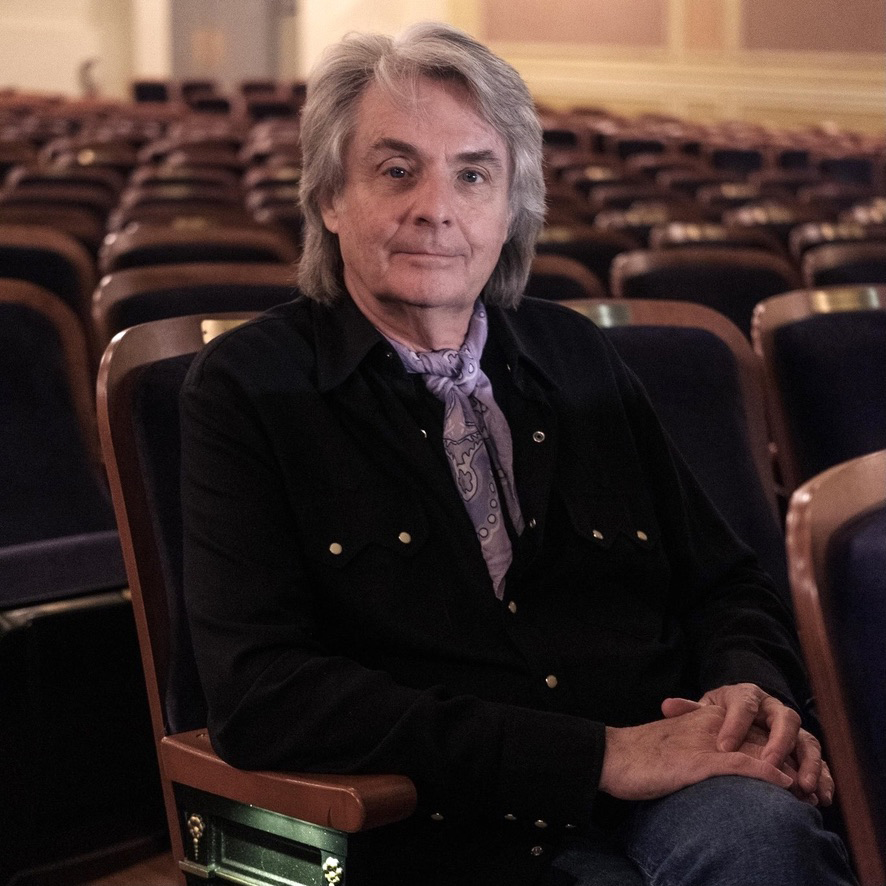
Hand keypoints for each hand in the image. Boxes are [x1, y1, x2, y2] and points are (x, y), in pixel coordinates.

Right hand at [599, 704, 793, 800]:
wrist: (611, 756)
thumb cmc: (639, 755)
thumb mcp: (676, 742)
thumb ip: (698, 741)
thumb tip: (721, 758)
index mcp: (704, 716)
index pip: (753, 725)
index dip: (778, 745)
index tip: (795, 770)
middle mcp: (709, 722)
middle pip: (764, 733)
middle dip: (791, 757)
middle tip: (809, 783)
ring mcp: (705, 740)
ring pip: (760, 747)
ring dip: (786, 768)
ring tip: (804, 789)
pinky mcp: (698, 760)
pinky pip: (741, 763)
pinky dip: (765, 772)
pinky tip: (782, 784)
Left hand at [661, 684, 833, 805]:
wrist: (742, 716)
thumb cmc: (721, 716)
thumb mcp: (707, 710)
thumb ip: (690, 710)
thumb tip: (667, 706)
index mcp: (748, 696)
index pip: (745, 705)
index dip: (735, 725)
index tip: (724, 747)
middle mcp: (775, 709)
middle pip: (785, 719)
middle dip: (779, 742)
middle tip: (770, 764)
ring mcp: (794, 730)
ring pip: (808, 740)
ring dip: (809, 763)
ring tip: (803, 787)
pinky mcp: (806, 749)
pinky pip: (821, 762)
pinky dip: (824, 778)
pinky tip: (820, 798)